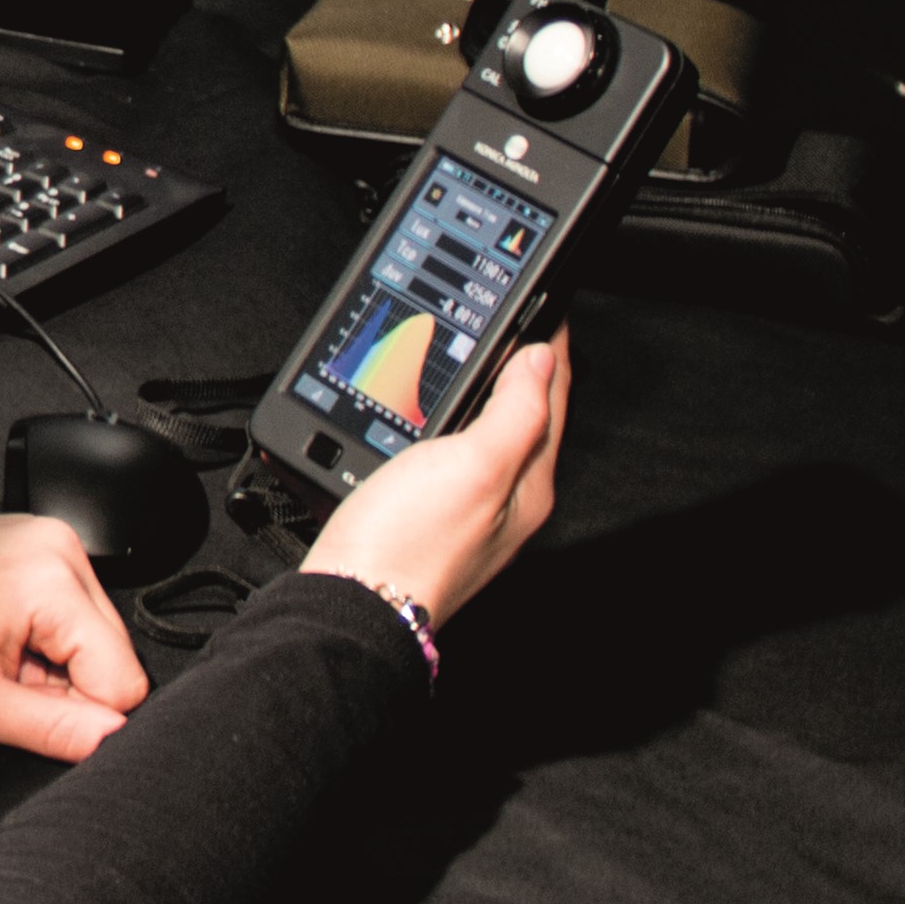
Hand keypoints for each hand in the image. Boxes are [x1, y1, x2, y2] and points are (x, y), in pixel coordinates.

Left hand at [0, 505, 151, 761]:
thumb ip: (54, 729)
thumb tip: (115, 739)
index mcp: (51, 577)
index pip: (124, 678)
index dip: (81, 712)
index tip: (23, 704)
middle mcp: (60, 545)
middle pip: (113, 653)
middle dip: (64, 684)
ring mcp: (50, 537)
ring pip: (94, 635)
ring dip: (51, 663)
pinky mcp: (37, 542)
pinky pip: (71, 610)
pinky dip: (40, 638)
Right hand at [301, 335, 572, 626]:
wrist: (350, 601)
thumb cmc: (410, 544)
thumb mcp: (476, 464)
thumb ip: (516, 409)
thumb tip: (541, 358)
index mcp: (529, 485)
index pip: (554, 397)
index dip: (549, 345)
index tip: (543, 302)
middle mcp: (504, 500)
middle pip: (523, 415)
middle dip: (521, 367)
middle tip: (515, 321)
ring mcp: (466, 511)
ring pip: (484, 434)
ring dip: (481, 392)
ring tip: (477, 355)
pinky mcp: (426, 516)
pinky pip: (447, 456)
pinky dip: (445, 424)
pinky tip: (427, 416)